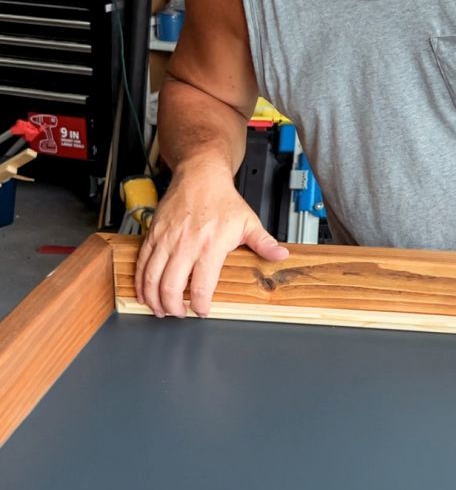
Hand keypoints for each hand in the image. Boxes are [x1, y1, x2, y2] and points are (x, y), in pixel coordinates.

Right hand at [135, 163, 288, 318]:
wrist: (200, 175)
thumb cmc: (223, 199)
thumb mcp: (248, 221)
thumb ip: (263, 243)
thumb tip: (280, 255)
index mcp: (211, 244)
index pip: (202, 285)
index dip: (200, 305)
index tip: (202, 311)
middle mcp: (186, 244)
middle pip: (171, 286)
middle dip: (174, 307)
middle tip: (179, 313)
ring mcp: (166, 239)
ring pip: (152, 277)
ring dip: (153, 298)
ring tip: (160, 309)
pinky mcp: (153, 234)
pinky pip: (142, 262)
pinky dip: (140, 281)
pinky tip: (144, 292)